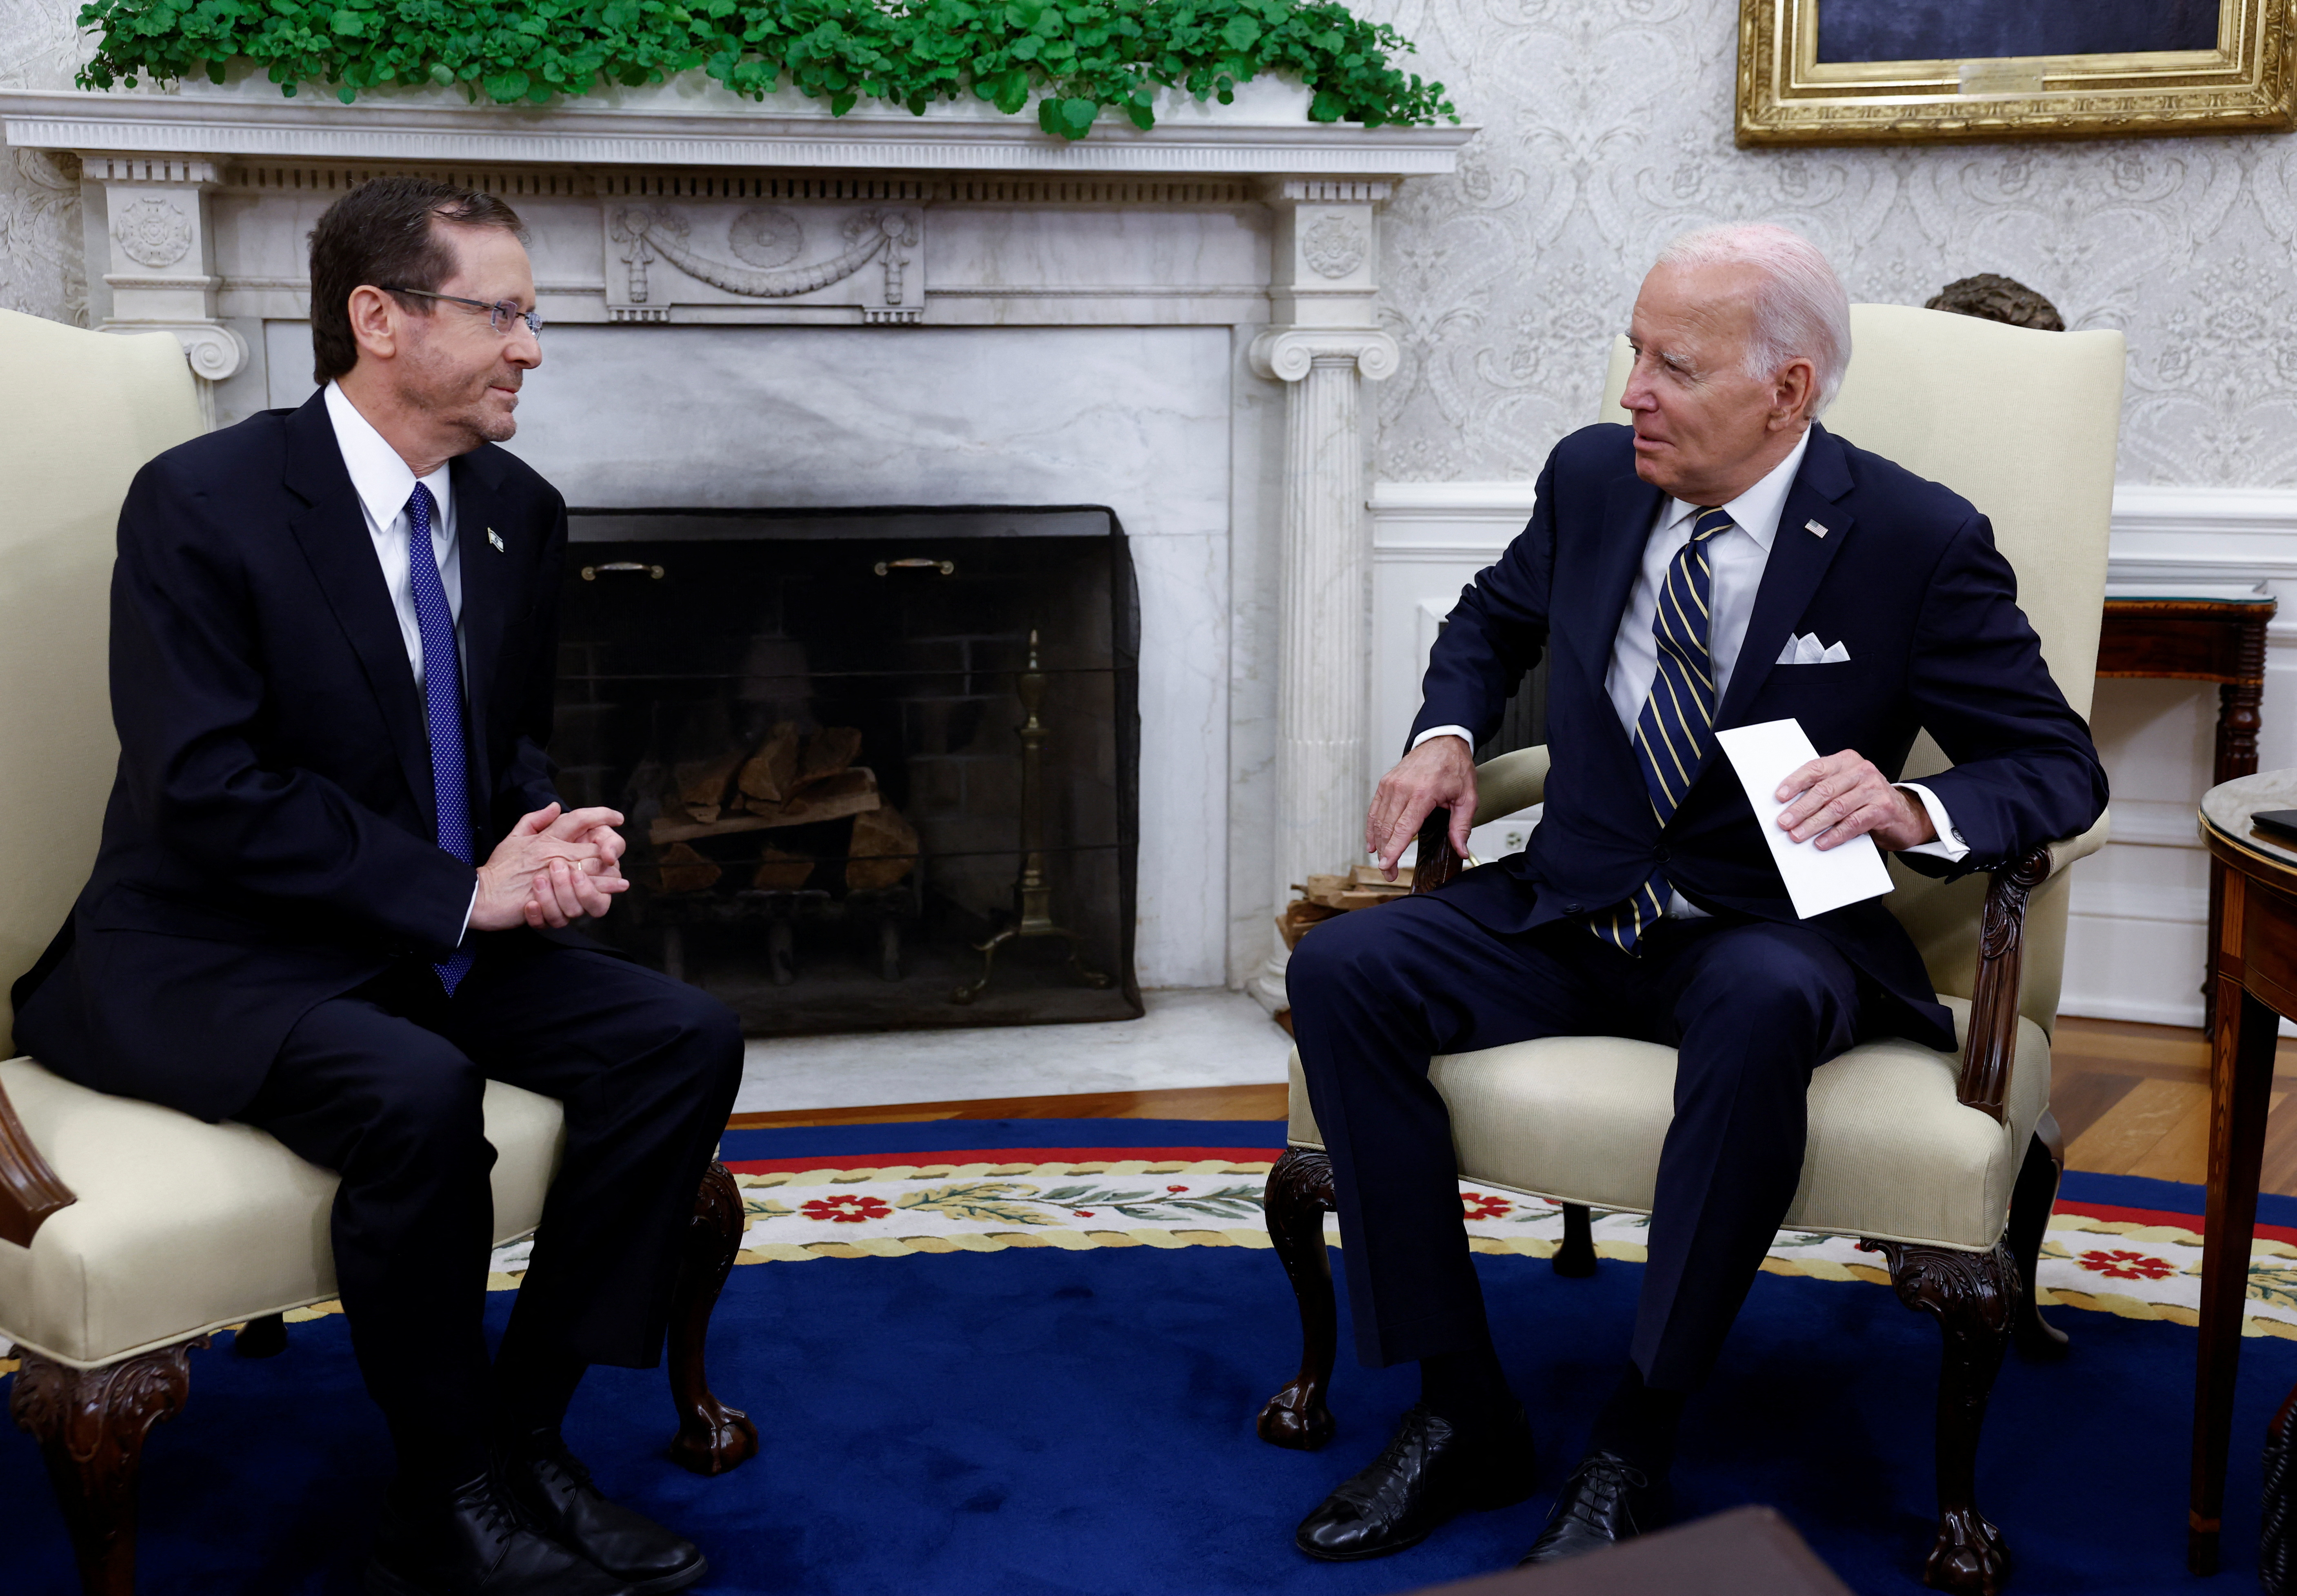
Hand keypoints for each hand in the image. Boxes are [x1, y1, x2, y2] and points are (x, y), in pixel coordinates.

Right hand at [469, 803, 628, 931]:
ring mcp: (555, 873)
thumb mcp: (513, 838)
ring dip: (610, 872)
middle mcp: (554, 852)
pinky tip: (617, 887)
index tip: (617, 817)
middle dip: (611, 850)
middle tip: (619, 857)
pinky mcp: (555, 895)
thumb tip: (555, 806)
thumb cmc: (497, 870)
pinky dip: (604, 888)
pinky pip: (585, 890)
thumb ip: (534, 820)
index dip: (601, 816)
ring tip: (622, 877)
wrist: (482, 896)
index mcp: (546, 838)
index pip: (579, 819)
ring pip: (592, 868)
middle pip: (593, 846)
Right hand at [1365, 736, 1477, 879]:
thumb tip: (1461, 850)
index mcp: (1423, 793)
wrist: (1442, 741)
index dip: (1393, 850)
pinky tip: (1373, 842)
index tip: (1387, 866)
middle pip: (1388, 829)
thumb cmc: (1455, 766)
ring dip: (1378, 844)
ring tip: (1382, 861)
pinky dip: (1371, 827)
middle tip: (1389, 873)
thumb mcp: (1467, 797)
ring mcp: (1391, 785)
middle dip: (1386, 854)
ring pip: (1378, 821)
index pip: (1403, 828)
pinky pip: (1374, 809)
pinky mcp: (1385, 783)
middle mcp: (1403, 789)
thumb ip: (1461, 826)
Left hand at [1774, 752, 1936, 851]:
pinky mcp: (1883, 809)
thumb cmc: (1865, 800)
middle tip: (1784, 822)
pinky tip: (1821, 842)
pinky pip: (1854, 823)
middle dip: (1801, 808)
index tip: (1779, 796)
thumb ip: (1823, 789)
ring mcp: (1874, 789)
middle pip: (1825, 790)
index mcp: (1846, 761)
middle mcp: (1862, 771)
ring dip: (1813, 824)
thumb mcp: (1844, 788)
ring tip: (1797, 835)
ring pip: (1837, 808)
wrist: (1903, 814)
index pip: (1816, 768)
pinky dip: (1835, 835)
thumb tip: (1787, 806)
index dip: (1796, 782)